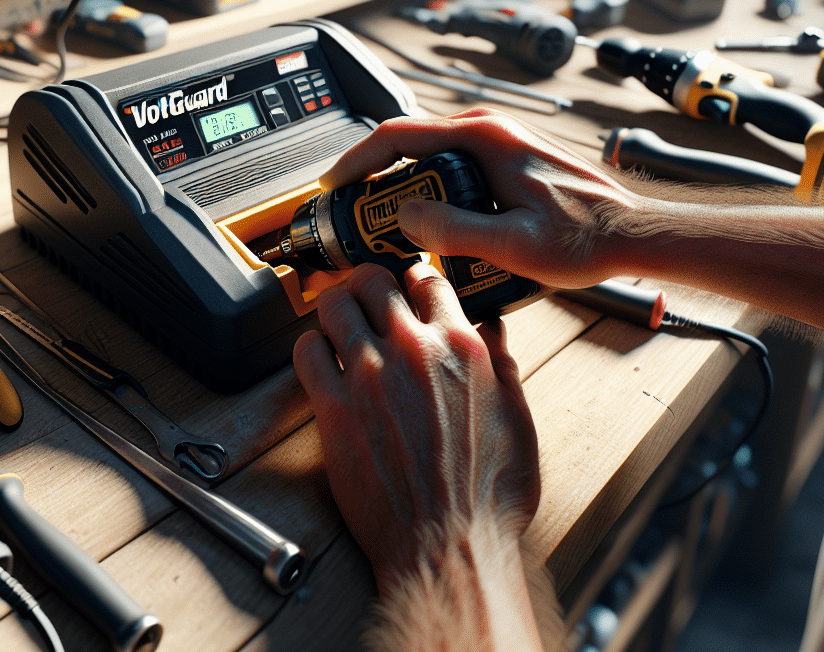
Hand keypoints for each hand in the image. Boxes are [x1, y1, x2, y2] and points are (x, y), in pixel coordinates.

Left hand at [293, 261, 540, 586]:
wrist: (449, 546)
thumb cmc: (487, 497)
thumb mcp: (518, 422)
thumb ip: (502, 367)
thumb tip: (493, 331)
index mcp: (462, 348)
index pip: (428, 279)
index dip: (416, 278)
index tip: (409, 286)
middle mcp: (413, 351)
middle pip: (373, 280)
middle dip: (368, 282)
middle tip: (366, 296)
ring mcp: (368, 377)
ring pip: (334, 305)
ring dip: (334, 307)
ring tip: (338, 320)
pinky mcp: (333, 409)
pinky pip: (306, 353)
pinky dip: (310, 347)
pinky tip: (319, 358)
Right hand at [322, 108, 644, 290]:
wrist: (632, 233)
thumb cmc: (587, 237)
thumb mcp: (514, 244)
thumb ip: (454, 229)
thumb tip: (405, 216)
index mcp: (483, 138)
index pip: (396, 135)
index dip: (355, 160)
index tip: (333, 185)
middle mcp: (488, 131)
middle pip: (408, 143)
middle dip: (373, 177)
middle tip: (353, 214)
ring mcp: (497, 142)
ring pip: (428, 155)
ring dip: (400, 184)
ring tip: (383, 224)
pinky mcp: (506, 159)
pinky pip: (451, 167)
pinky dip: (427, 188)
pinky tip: (427, 223)